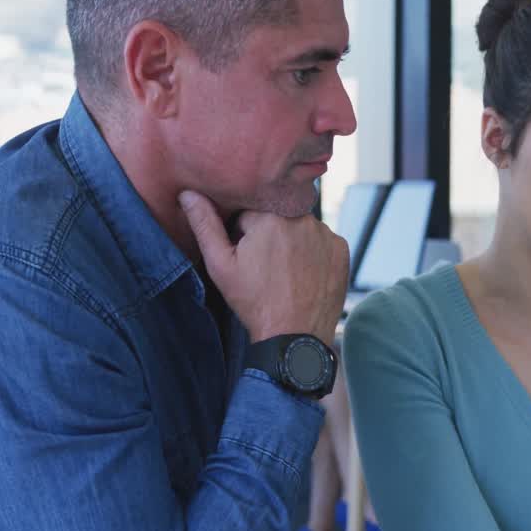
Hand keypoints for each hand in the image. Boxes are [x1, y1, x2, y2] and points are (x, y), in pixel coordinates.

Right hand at [179, 190, 348, 345]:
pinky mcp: (342, 249)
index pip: (249, 214)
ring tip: (285, 274)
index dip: (243, 236)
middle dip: (269, 236)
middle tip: (265, 268)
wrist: (295, 336)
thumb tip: (188, 194)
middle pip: (277, 218)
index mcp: (271, 216)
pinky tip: (303, 275)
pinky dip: (313, 253)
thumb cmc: (254, 302)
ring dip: (292, 242)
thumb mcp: (221, 264)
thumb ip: (204, 224)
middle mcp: (303, 218)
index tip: (247, 258)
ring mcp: (326, 233)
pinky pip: (322, 242)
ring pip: (300, 228)